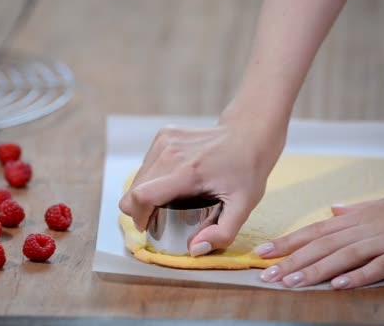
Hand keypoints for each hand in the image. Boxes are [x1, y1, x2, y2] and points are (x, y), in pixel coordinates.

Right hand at [119, 119, 285, 256]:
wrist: (249, 133)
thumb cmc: (248, 170)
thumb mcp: (244, 206)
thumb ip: (222, 232)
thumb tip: (194, 249)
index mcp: (187, 172)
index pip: (142, 195)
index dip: (137, 217)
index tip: (148, 227)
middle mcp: (170, 152)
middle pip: (134, 190)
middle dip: (141, 209)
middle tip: (163, 216)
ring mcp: (165, 140)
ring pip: (138, 178)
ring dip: (147, 193)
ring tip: (172, 198)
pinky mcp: (164, 134)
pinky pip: (146, 165)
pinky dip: (154, 177)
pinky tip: (176, 180)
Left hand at [255, 144, 383, 288]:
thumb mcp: (382, 206)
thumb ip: (355, 211)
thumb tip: (333, 212)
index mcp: (357, 217)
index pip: (314, 230)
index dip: (287, 242)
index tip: (262, 251)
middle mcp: (366, 226)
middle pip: (321, 244)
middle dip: (291, 260)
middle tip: (265, 273)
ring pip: (343, 255)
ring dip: (315, 270)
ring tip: (290, 282)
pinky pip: (380, 266)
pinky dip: (359, 275)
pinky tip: (339, 285)